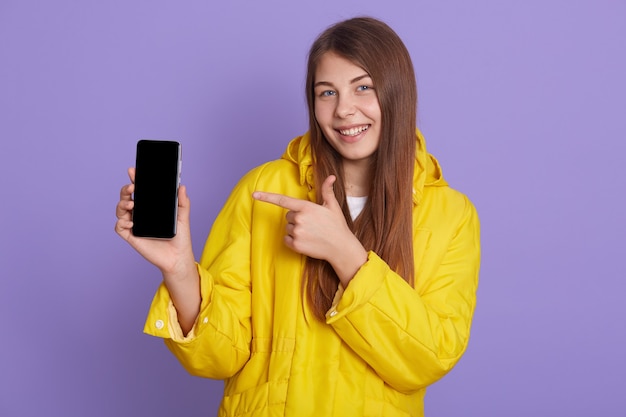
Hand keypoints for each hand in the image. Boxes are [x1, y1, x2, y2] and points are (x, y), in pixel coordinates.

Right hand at [114, 167, 194, 276]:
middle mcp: (139, 214)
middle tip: (132, 187)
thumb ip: (182, 202)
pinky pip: (120, 227)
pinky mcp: (131, 237)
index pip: (139, 190)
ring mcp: (134, 225)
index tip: (133, 171)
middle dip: (125, 189)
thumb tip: (182, 186)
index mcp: (149, 207)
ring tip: (132, 203)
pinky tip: (131, 222)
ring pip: (120, 210)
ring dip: (122, 204)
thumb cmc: (180, 237)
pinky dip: (122, 222)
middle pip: (126, 197)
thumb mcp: (183, 216)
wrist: (178, 257)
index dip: (134, 180)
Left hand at [252, 175, 367, 284]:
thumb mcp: (333, 206)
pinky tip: (306, 241)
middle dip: (297, 218)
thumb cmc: (337, 225)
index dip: (267, 197)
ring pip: (287, 228)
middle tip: (312, 224)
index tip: (254, 194)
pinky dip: (293, 241)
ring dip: (296, 229)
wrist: (341, 247)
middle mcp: (299, 219)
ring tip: (311, 233)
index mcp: (306, 207)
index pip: (283, 200)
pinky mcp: (296, 245)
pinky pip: (286, 240)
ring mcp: (297, 233)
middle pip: (288, 216)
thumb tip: (331, 176)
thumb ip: (327, 191)